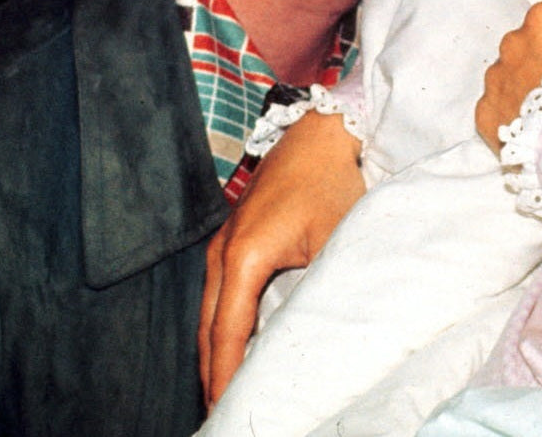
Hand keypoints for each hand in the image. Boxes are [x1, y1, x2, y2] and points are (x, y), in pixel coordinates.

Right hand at [198, 111, 364, 404]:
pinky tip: (230, 348)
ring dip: (213, 352)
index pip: (228, 334)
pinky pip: (217, 293)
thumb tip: (314, 334)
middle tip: (220, 415)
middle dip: (212, 375)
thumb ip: (318, 289)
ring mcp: (222, 244)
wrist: (321, 133)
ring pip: (209, 312)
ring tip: (221, 393)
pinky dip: (219, 326)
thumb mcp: (332, 241)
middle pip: (208, 330)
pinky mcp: (230, 239)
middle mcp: (222, 253)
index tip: (226, 411)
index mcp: (244, 257)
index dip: (225, 377)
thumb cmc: (331, 183)